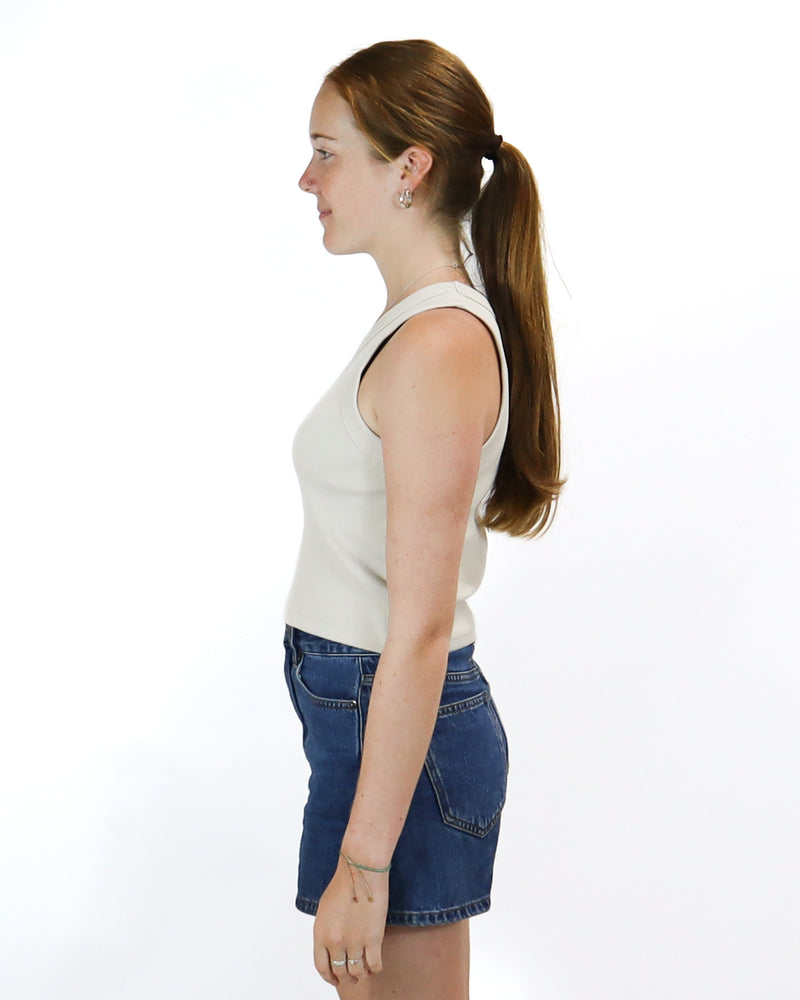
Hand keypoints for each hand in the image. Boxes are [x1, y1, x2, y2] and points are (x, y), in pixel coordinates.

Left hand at [313, 852, 388, 986]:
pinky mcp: (373, 939)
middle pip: (340, 972)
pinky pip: (374, 965)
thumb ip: (326, 930)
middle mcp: (335, 941)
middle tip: (352, 976)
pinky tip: (376, 965)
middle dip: (346, 977)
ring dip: (361, 974)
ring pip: (357, 972)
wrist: (360, 870)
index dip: (329, 977)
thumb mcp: (325, 909)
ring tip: (365, 971)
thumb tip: (331, 945)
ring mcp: (354, 942)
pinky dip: (375, 969)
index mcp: (320, 933)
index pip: (321, 967)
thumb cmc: (343, 883)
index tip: (335, 979)